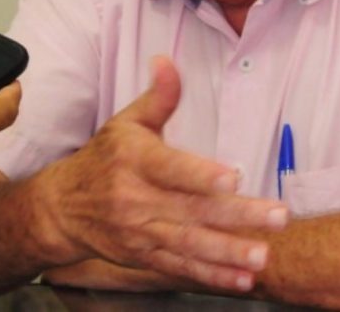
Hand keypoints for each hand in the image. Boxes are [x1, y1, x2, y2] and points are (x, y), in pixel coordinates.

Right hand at [35, 56, 287, 292]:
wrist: (63, 207)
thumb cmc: (104, 157)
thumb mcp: (126, 121)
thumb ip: (158, 95)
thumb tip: (167, 61)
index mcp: (134, 161)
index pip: (171, 168)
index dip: (201, 174)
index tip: (234, 177)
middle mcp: (136, 199)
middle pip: (192, 209)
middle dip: (237, 216)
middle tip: (277, 217)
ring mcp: (140, 231)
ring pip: (189, 244)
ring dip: (228, 252)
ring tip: (261, 256)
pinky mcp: (143, 256)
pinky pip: (180, 268)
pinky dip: (211, 275)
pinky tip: (240, 278)